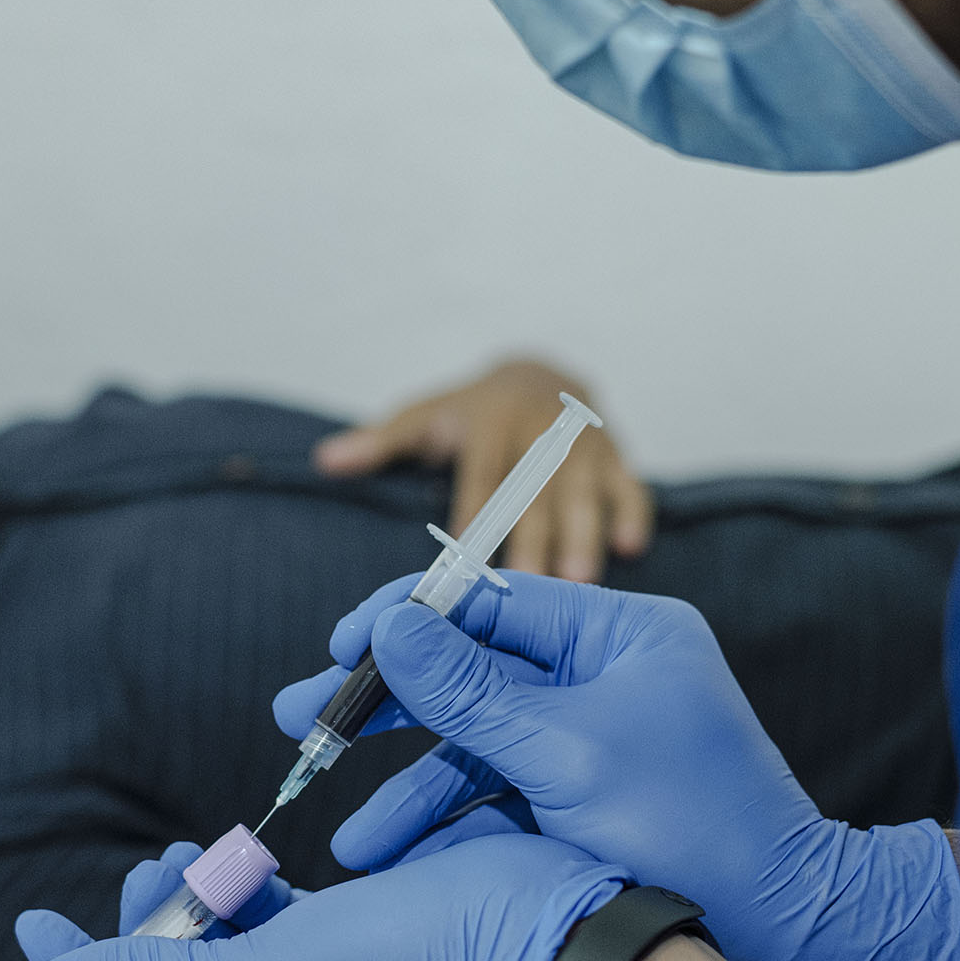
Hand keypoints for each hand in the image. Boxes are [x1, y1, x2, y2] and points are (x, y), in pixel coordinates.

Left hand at [17, 832, 626, 960]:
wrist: (549, 941)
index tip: (32, 925)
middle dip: (161, 925)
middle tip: (148, 867)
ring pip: (244, 945)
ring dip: (209, 896)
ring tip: (190, 852)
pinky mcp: (380, 942)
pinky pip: (294, 918)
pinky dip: (263, 887)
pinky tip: (252, 856)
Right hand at [272, 572, 959, 960]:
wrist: (785, 938)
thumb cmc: (694, 831)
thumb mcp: (567, 753)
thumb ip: (470, 691)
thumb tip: (390, 625)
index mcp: (620, 636)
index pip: (492, 600)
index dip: (406, 619)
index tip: (337, 647)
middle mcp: (602, 678)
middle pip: (469, 672)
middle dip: (384, 704)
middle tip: (302, 721)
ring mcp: (591, 744)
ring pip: (473, 747)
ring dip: (406, 788)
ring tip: (343, 832)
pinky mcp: (580, 806)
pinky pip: (496, 800)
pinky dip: (447, 828)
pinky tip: (394, 862)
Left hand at [312, 360, 651, 581]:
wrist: (538, 375)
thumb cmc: (470, 414)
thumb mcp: (423, 416)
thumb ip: (380, 442)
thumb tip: (327, 460)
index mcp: (491, 420)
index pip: (482, 470)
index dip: (475, 508)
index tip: (465, 551)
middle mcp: (540, 428)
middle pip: (536, 487)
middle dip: (533, 535)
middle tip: (529, 585)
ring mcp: (582, 443)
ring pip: (584, 490)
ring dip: (583, 533)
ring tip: (579, 581)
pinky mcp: (616, 456)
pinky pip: (630, 483)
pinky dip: (632, 512)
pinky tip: (631, 548)